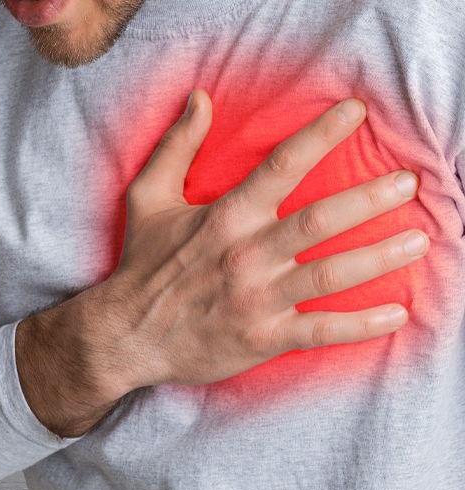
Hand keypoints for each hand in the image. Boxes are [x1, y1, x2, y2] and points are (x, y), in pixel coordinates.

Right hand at [18, 90, 425, 436]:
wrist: (125, 335)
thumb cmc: (141, 265)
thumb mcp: (148, 198)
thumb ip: (177, 146)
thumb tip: (201, 98)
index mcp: (224, 217)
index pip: (281, 167)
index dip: (321, 136)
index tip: (357, 113)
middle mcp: (245, 255)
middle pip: (319, 222)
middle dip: (368, 199)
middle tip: (408, 183)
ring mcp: (257, 299)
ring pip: (330, 275)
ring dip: (378, 257)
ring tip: (418, 240)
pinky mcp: (263, 337)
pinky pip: (321, 330)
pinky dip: (361, 325)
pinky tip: (397, 313)